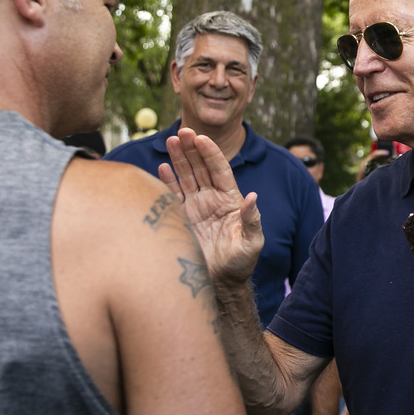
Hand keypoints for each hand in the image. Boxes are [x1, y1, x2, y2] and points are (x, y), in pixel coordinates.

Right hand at [159, 128, 263, 284]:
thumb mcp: (252, 243)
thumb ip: (252, 220)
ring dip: (178, 159)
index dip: (211, 153)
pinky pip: (173, 196)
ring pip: (186, 177)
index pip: (219, 170)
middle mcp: (211, 199)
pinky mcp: (181, 219)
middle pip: (200, 168)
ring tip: (170, 140)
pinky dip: (167, 182)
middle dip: (192, 148)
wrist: (221, 284)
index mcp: (230, 200)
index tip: (201, 139)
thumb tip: (252, 197)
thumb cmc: (241, 264)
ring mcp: (196, 207)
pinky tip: (161, 167)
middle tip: (182, 131)